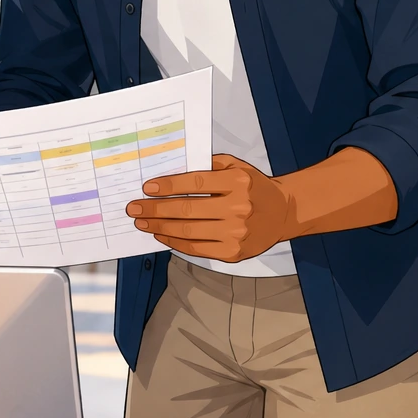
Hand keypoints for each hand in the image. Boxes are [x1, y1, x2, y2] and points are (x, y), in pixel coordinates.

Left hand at [125, 154, 296, 262]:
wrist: (283, 212)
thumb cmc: (254, 187)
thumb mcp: (237, 167)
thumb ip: (208, 165)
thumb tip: (172, 171)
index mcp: (238, 182)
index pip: (196, 183)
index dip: (169, 186)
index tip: (148, 188)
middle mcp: (238, 208)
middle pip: (187, 210)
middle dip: (155, 209)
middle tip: (134, 208)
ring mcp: (235, 233)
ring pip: (188, 232)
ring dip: (160, 227)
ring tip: (143, 222)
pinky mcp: (232, 252)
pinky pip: (196, 249)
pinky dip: (175, 242)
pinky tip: (161, 235)